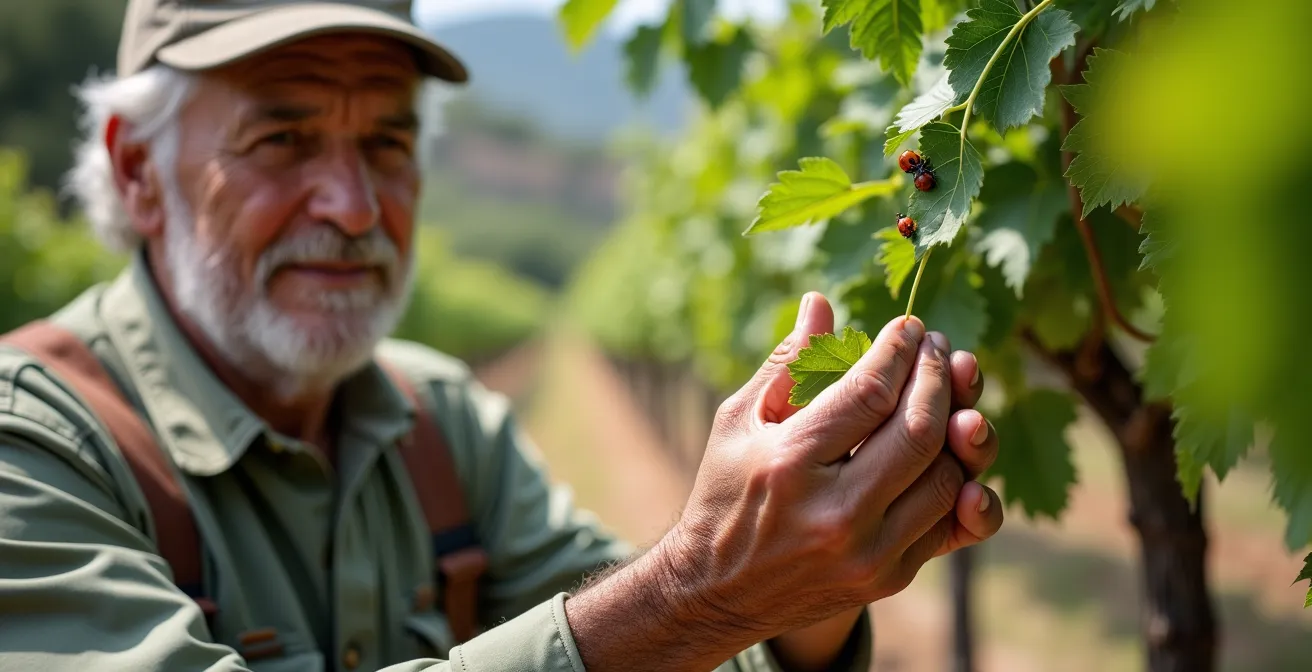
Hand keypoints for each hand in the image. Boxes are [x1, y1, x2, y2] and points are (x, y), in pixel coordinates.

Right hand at [565, 292, 1001, 671]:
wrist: (716, 593)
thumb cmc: (726, 492)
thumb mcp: (740, 422)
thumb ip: (787, 364)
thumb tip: (821, 303)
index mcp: (790, 464)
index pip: (869, 394)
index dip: (898, 352)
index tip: (909, 326)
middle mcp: (835, 513)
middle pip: (919, 433)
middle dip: (937, 379)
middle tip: (936, 348)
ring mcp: (868, 553)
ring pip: (946, 477)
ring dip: (956, 426)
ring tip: (948, 392)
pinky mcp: (889, 578)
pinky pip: (949, 522)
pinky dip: (959, 481)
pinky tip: (952, 447)